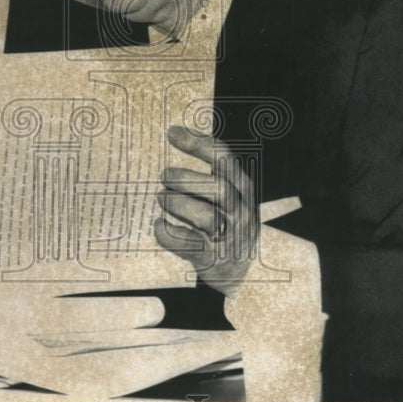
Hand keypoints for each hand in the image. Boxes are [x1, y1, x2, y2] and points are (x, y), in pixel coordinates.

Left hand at [154, 125, 257, 296]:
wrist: (242, 269)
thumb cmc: (228, 220)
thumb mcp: (230, 192)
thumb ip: (211, 169)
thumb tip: (176, 133)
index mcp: (242, 187)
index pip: (224, 158)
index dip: (197, 143)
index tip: (171, 133)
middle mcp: (240, 210)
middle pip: (217, 188)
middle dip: (186, 179)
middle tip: (163, 175)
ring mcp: (228, 235)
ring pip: (205, 216)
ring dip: (177, 204)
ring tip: (161, 198)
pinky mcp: (212, 257)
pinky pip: (188, 244)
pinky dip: (168, 233)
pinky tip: (159, 225)